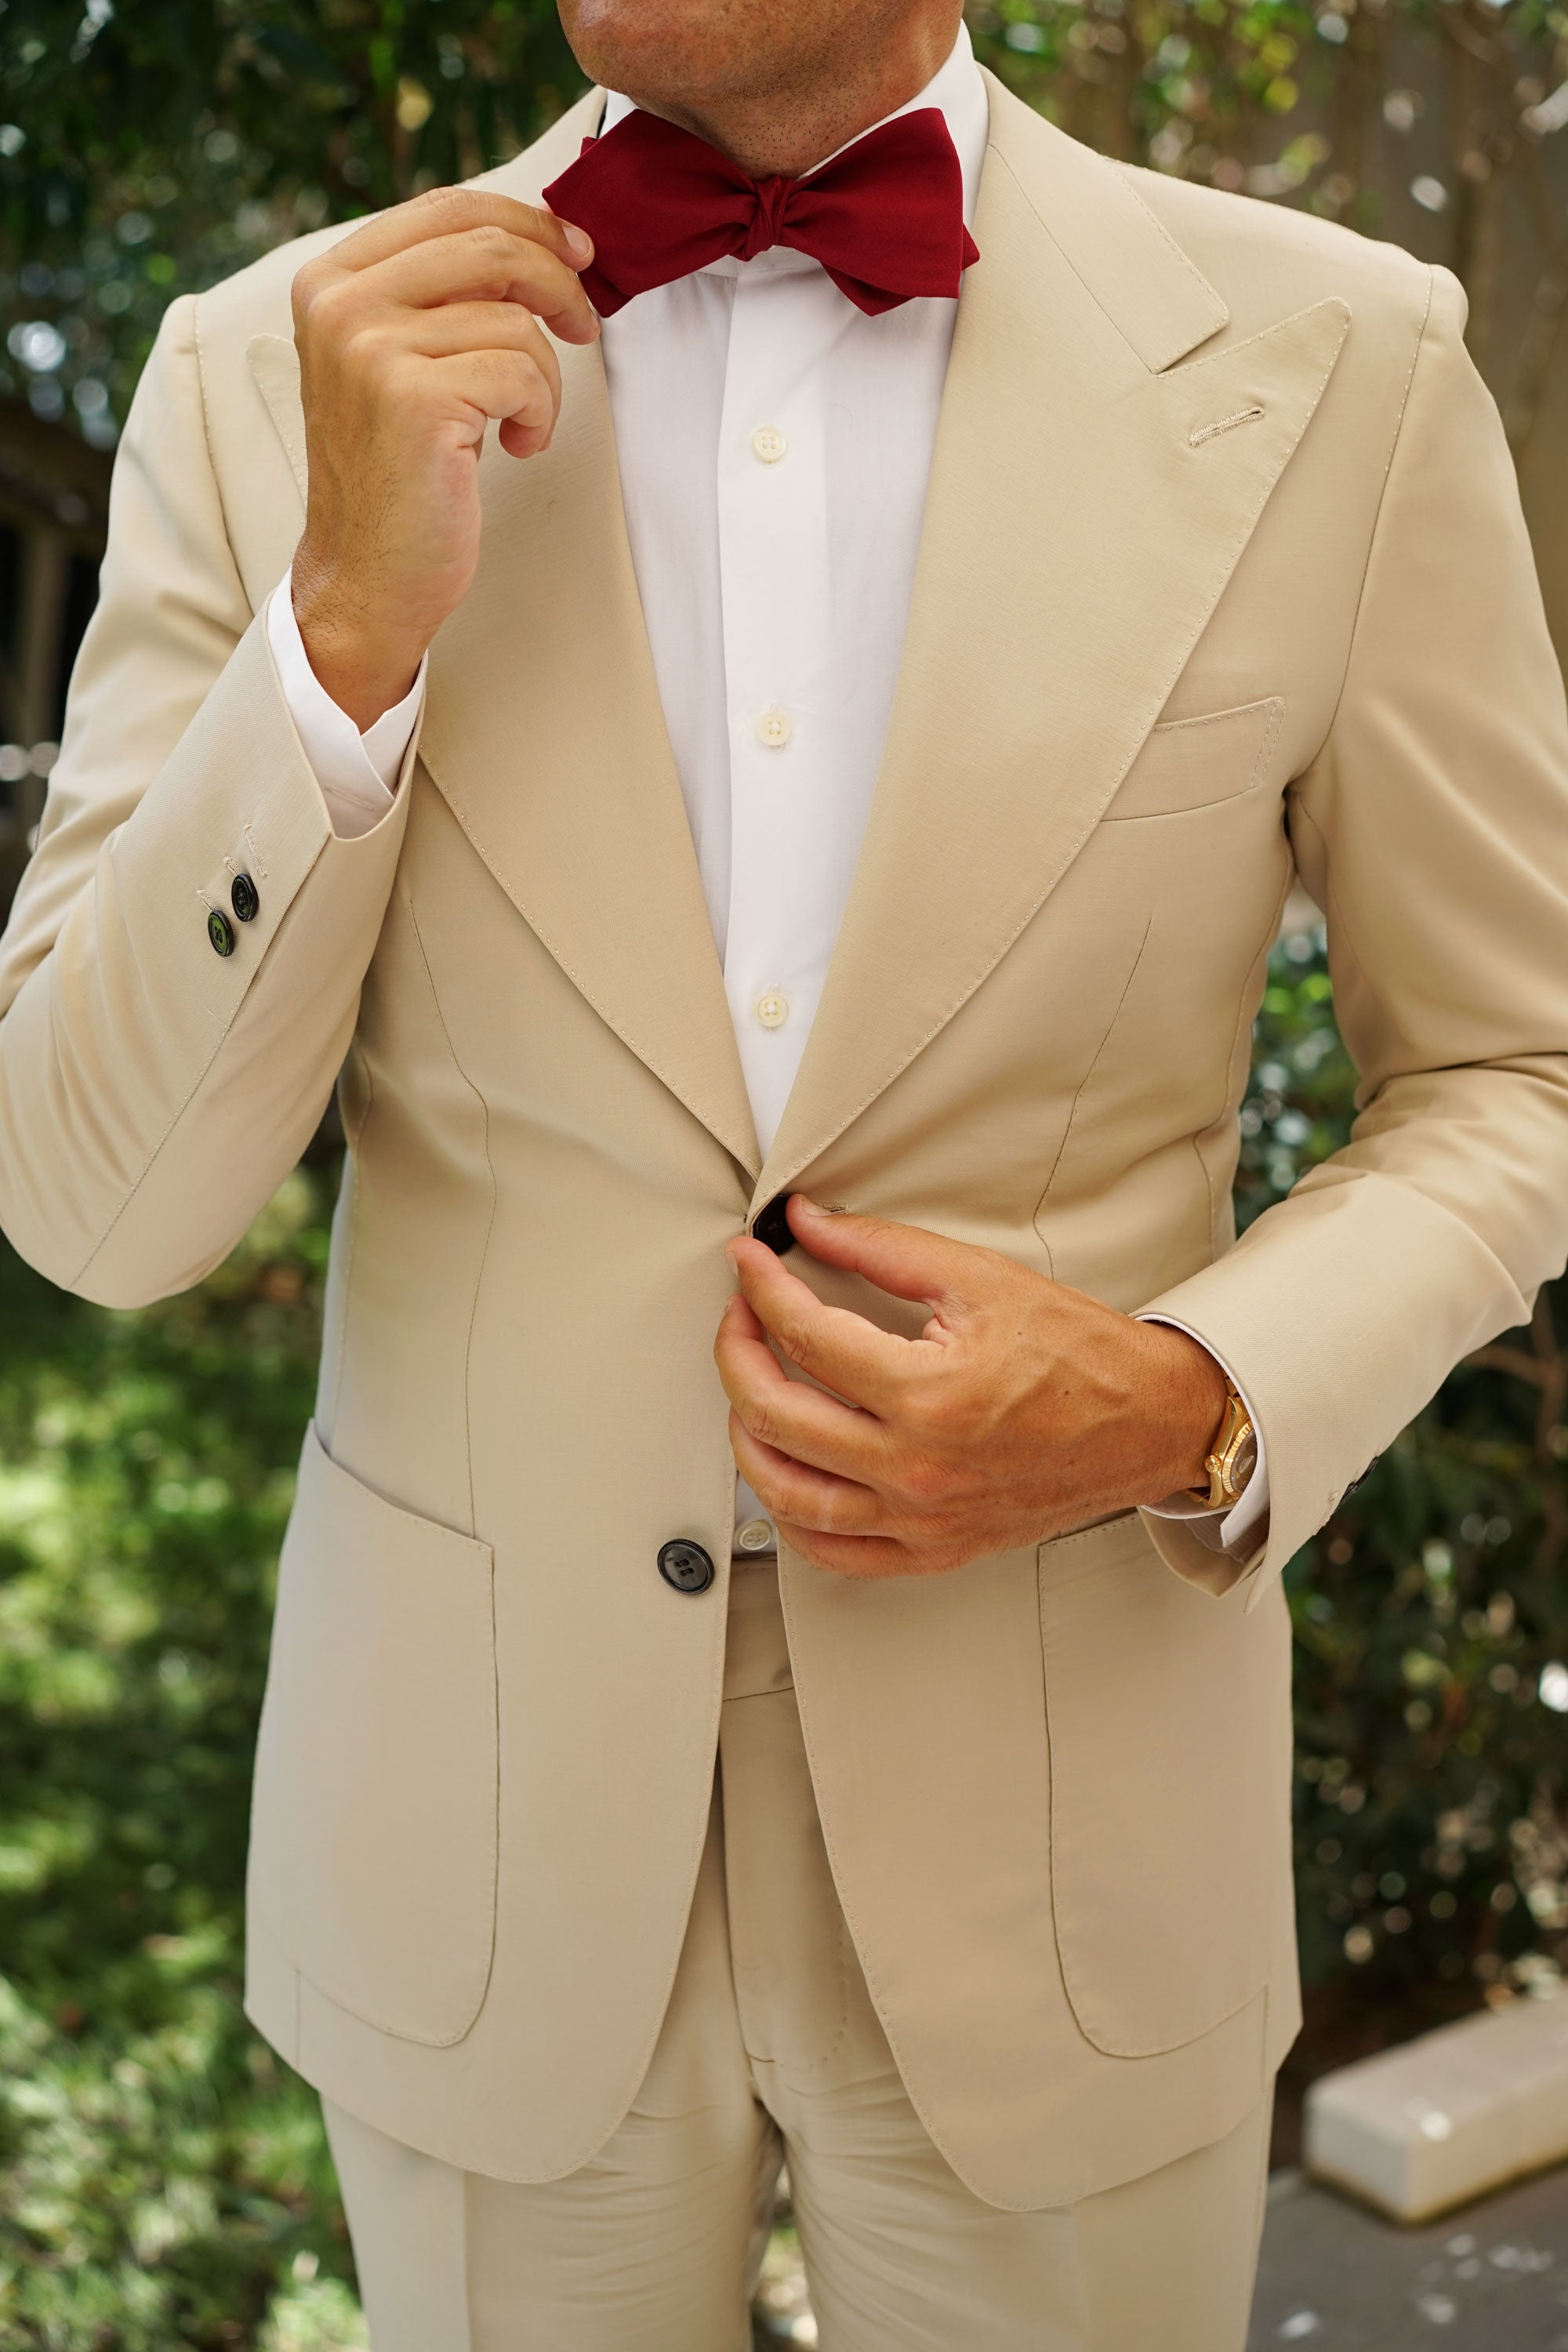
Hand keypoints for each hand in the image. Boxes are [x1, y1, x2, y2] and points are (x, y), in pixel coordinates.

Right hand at [289, 188, 600, 728]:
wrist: (365, 573)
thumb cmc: (394, 474)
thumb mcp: (398, 360)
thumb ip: (437, 295)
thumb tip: (537, 240)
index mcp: (330, 279)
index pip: (447, 207)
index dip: (527, 221)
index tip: (574, 252)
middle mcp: (340, 302)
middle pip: (488, 243)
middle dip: (557, 282)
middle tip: (583, 326)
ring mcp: (371, 346)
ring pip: (515, 317)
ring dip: (545, 375)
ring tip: (522, 421)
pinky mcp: (415, 398)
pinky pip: (523, 371)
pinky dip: (540, 411)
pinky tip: (517, 444)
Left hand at [714, 1196, 1230, 1577]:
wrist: (1147, 1423)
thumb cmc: (1080, 1355)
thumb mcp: (980, 1279)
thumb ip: (881, 1248)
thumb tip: (807, 1223)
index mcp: (930, 1395)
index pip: (804, 1336)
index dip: (760, 1288)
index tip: (749, 1263)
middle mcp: (919, 1468)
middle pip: (775, 1414)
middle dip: (736, 1353)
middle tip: (740, 1316)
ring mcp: (922, 1519)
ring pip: (787, 1492)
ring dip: (747, 1435)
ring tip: (748, 1390)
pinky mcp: (933, 1549)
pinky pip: (834, 1551)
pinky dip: (790, 1515)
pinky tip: (783, 1472)